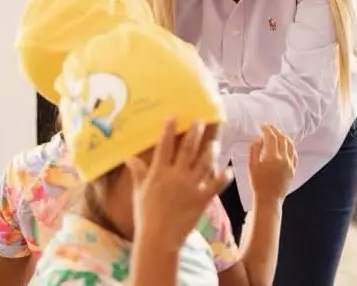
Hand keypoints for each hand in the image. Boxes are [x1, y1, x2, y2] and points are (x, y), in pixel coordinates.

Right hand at [126, 118, 231, 250]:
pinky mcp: (201, 200)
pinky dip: (223, 176)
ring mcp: (190, 187)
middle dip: (194, 132)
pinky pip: (215, 185)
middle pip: (187, 149)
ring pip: (204, 162)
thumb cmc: (146, 215)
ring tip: (214, 142)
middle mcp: (175, 176)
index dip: (168, 130)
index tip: (173, 116)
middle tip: (200, 120)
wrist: (158, 239)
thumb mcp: (139, 192)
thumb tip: (128, 156)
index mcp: (159, 173)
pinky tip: (227, 170)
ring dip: (210, 150)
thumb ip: (137, 172)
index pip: (164, 146)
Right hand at [248, 123, 296, 203]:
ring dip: (283, 136)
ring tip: (277, 132)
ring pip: (290, 144)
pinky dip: (290, 146)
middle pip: (282, 138)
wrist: (269, 200)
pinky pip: (294, 153)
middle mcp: (284, 159)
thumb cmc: (257, 184)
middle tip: (268, 126)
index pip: (271, 137)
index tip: (262, 125)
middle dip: (275, 130)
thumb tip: (259, 139)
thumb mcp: (251, 166)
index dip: (267, 128)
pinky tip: (286, 144)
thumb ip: (254, 150)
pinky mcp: (293, 169)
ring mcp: (290, 164)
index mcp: (272, 157)